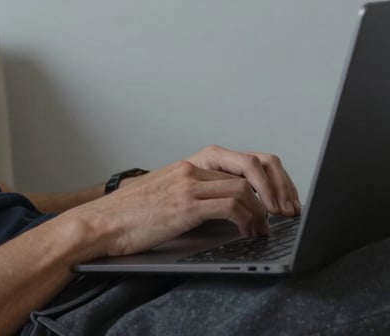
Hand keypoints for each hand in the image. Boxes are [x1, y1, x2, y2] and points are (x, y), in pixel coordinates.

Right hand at [67, 156, 272, 257]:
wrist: (100, 223)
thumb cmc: (135, 213)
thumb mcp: (174, 191)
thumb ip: (204, 190)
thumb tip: (241, 207)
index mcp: (197, 161)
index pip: (250, 158)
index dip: (275, 177)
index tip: (287, 197)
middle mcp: (196, 166)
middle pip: (255, 164)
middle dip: (279, 187)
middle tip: (289, 211)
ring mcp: (190, 183)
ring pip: (246, 186)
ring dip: (265, 209)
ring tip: (268, 227)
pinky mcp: (184, 205)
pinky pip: (230, 205)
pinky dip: (248, 218)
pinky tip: (249, 231)